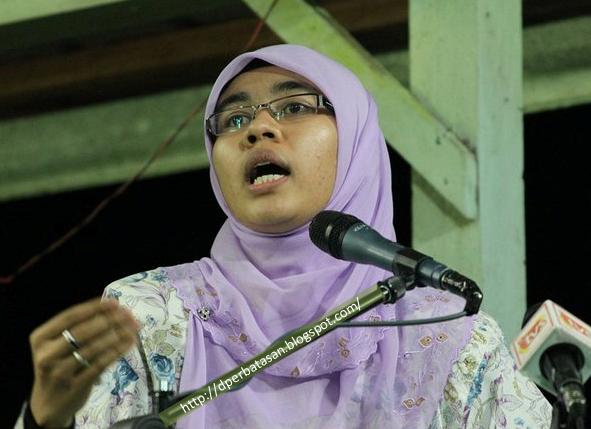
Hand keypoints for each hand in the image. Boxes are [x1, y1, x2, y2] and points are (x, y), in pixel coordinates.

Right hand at [29, 297, 140, 427]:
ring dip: (117, 335)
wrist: (48, 405)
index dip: (94, 308)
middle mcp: (46, 354)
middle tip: (129, 316)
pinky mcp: (75, 385)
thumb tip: (113, 309)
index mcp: (40, 338)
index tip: (115, 303)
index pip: (70, 316)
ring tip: (133, 328)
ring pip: (94, 348)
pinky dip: (117, 351)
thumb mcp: (56, 346)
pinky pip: (101, 364)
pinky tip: (129, 343)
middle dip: (110, 320)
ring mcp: (60, 372)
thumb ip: (77, 328)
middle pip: (83, 331)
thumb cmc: (57, 366)